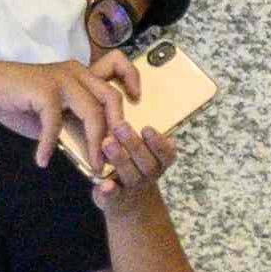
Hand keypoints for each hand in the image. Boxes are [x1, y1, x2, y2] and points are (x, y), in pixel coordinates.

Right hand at [0, 54, 132, 179]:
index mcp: (81, 74)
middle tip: (116, 154)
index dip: (132, 78)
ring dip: (95, 143)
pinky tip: (43, 159)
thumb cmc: (21, 100)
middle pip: (111, 97)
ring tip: (94, 165)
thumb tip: (96, 150)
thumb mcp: (55, 113)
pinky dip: (49, 145)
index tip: (138, 99)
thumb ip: (76, 123)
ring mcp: (61, 79)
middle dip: (118, 128)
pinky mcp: (44, 90)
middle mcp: (75, 72)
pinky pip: (55, 123)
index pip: (116, 66)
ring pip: (91, 112)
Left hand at [81, 48, 177, 205]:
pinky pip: (112, 197)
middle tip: (120, 127)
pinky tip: (103, 185)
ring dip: (120, 160)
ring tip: (107, 144)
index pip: (167, 151)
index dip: (160, 141)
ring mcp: (131, 187)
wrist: (125, 197)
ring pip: (130, 176)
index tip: (148, 128)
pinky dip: (109, 192)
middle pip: (148, 162)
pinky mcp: (113, 198)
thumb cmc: (127, 155)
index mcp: (157, 156)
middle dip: (135, 144)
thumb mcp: (134, 133)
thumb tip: (128, 72)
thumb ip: (129, 104)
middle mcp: (148, 172)